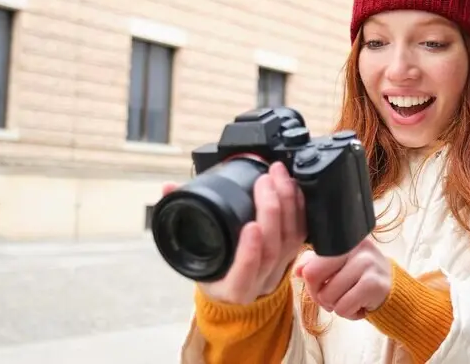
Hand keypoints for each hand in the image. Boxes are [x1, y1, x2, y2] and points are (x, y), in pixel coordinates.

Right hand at [162, 161, 306, 304]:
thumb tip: (168, 189)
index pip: (243, 275)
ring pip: (290, 240)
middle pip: (273, 250)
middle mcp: (259, 283)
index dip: (249, 253)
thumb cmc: (210, 270)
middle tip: (264, 181)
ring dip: (287, 204)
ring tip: (278, 177)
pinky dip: (299, 209)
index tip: (250, 226)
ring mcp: (278, 270)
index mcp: (231, 289)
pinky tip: (293, 187)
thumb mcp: (190, 253)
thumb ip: (179, 219)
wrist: (233, 292)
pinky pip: (302, 233)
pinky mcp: (291, 255)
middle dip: (271, 212)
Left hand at [294, 237, 391, 320]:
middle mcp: (355, 247)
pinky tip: (359, 305)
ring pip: (328, 296)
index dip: (311, 283)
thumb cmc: (360, 276)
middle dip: (319, 295)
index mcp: (343, 240)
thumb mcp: (338, 265)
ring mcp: (366, 263)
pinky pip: (343, 307)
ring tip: (350, 299)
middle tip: (333, 297)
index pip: (310, 264)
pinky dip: (348, 314)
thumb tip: (297, 270)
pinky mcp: (373, 284)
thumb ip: (315, 263)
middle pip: (313, 277)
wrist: (393, 289)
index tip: (324, 286)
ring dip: (336, 306)